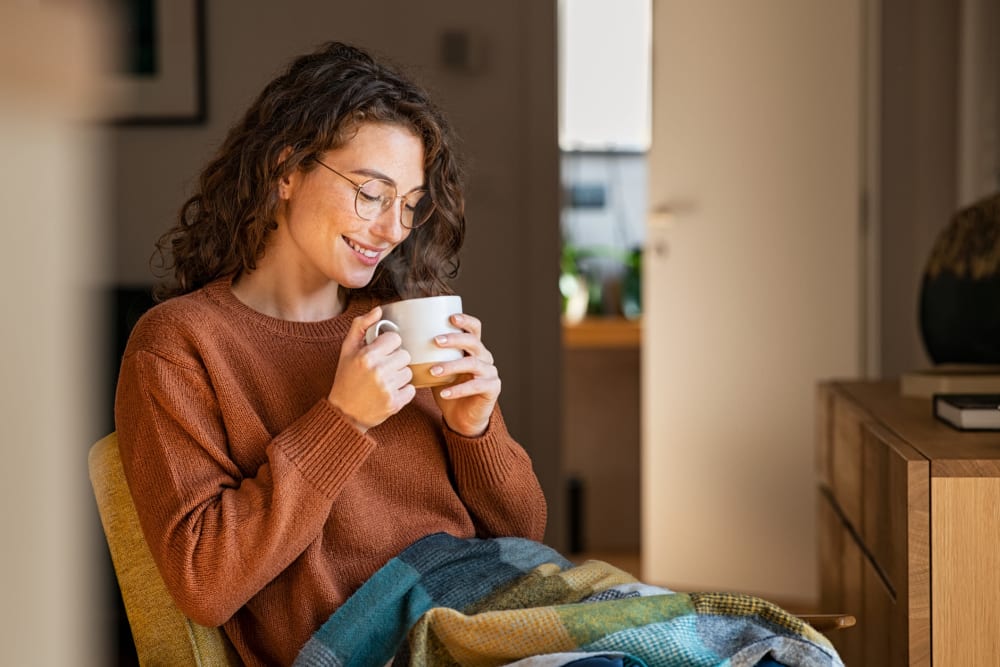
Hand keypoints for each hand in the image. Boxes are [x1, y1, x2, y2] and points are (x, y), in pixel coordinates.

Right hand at [327, 306, 415, 432]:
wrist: (344, 413)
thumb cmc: (346, 378)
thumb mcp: (347, 349)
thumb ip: (361, 326)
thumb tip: (379, 310)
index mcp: (367, 356)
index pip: (395, 339)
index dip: (388, 345)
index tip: (380, 352)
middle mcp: (378, 371)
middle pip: (405, 355)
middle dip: (395, 360)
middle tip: (382, 368)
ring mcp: (388, 388)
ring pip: (409, 372)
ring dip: (399, 375)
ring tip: (384, 381)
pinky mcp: (395, 403)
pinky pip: (412, 389)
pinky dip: (403, 391)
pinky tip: (389, 392)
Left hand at [429, 313, 499, 436]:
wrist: (462, 417)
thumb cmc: (447, 388)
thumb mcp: (436, 368)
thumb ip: (427, 356)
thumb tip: (400, 343)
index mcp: (473, 348)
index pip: (474, 328)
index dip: (465, 320)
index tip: (450, 318)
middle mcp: (485, 357)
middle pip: (473, 342)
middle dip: (454, 339)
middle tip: (435, 340)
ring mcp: (490, 372)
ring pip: (473, 363)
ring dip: (451, 366)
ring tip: (433, 371)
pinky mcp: (492, 388)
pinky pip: (476, 386)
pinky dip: (458, 389)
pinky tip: (444, 393)